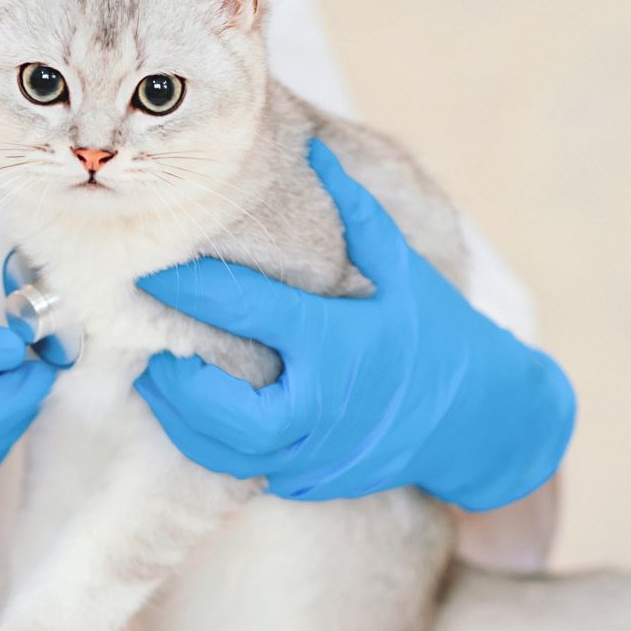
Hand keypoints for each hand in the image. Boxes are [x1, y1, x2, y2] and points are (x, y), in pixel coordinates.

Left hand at [133, 140, 574, 510]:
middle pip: (220, 402)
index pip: (247, 309)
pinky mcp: (310, 479)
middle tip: (147, 335)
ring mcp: (316, 452)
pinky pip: (242, 468)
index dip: (191, 286)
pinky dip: (207, 442)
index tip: (152, 266)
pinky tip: (187, 411)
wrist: (483, 422)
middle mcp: (323, 404)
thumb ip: (356, 214)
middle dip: (175, 371)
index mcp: (338, 341)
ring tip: (156, 374)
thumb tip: (314, 151)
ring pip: (221, 447)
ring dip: (178, 413)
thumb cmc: (438, 333)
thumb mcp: (404, 270)